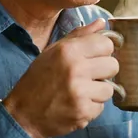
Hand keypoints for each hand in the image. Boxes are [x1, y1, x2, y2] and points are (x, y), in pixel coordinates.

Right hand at [2, 19, 117, 137]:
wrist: (23, 114)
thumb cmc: (38, 81)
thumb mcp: (53, 52)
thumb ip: (79, 36)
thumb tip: (101, 22)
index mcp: (68, 50)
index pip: (106, 44)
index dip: (102, 52)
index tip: (93, 58)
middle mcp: (75, 69)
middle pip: (113, 65)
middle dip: (103, 72)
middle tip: (87, 77)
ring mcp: (80, 92)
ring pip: (109, 88)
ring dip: (97, 92)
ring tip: (80, 92)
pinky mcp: (83, 112)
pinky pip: (101, 107)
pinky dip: (91, 108)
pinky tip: (76, 105)